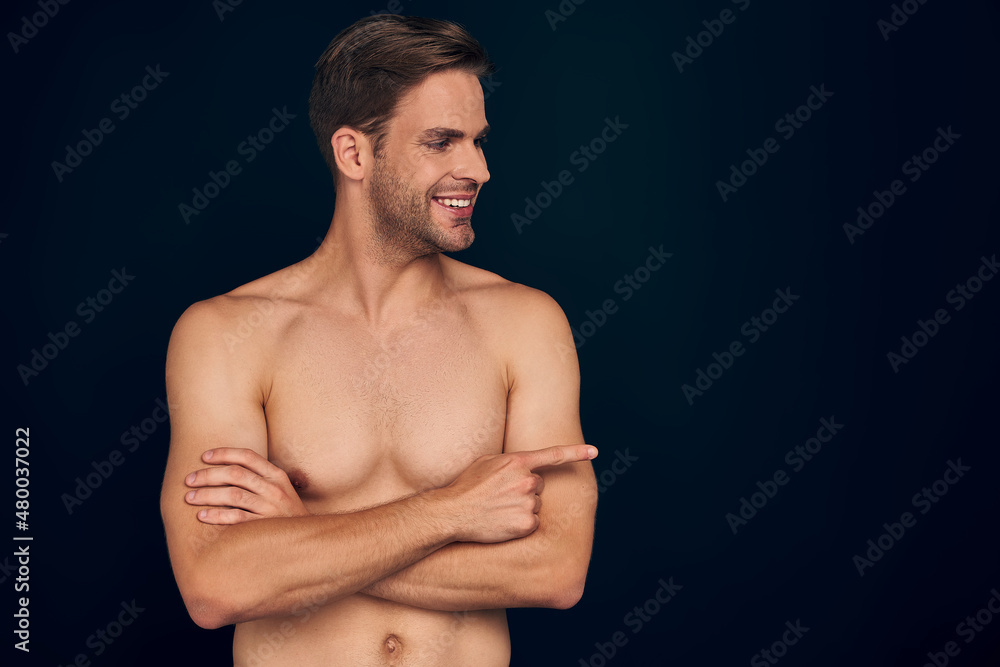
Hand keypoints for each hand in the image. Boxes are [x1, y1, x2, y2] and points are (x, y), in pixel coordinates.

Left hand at [184, 448, 309, 524]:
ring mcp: (270, 507)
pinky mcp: (264, 526)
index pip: (248, 456)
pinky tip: (202, 516)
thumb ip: (260, 478)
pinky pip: (236, 518)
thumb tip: (226, 469)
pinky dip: (216, 515)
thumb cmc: (286, 513)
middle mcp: (274, 488)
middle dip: (208, 475)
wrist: (308, 539)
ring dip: (207, 494)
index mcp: (276, 475)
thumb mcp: (280, 490)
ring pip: (232, 494)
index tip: (204, 456)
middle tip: (189, 480)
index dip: (224, 453)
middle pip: (235, 474)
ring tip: (189, 497)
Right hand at [438, 444, 596, 543]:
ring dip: (522, 508)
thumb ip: (509, 460)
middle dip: (525, 491)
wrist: (452, 513)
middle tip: (501, 496)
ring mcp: (528, 502)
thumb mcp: (486, 462)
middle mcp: (527, 480)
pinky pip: (533, 523)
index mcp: (517, 462)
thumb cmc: (465, 487)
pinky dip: (521, 525)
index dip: (576, 453)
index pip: (553, 455)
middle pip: (539, 486)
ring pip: (536, 505)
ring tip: (498, 509)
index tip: (595, 452)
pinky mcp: (527, 523)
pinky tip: (502, 522)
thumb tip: (524, 465)